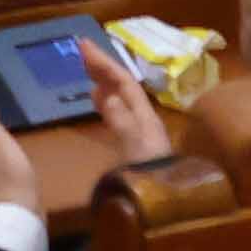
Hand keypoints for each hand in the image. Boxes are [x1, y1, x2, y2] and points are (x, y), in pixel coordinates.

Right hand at [82, 48, 194, 176]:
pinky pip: (119, 112)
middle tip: (81, 49)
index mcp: (145, 116)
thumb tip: (105, 92)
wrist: (169, 205)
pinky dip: (106, 101)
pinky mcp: (135, 146)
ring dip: (105, 80)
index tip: (84, 44)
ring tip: (89, 68)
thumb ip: (122, 122)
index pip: (124, 82)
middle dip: (104, 66)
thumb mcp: (136, 150)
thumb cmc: (152, 178)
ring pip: (121, 97)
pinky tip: (99, 100)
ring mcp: (140, 132)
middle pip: (124, 86)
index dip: (105, 62)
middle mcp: (144, 119)